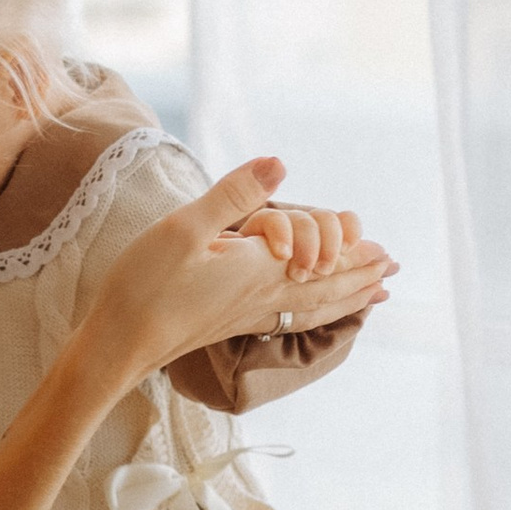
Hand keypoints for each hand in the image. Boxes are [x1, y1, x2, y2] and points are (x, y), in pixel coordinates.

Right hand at [84, 160, 394, 385]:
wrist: (119, 346)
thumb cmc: (144, 287)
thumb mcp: (184, 229)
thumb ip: (233, 195)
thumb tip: (280, 163)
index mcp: (258, 268)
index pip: (318, 254)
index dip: (349, 248)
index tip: (377, 241)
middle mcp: (262, 295)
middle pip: (325, 284)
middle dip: (359, 272)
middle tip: (391, 264)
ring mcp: (248, 315)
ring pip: (312, 306)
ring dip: (347, 296)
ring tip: (374, 293)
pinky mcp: (232, 325)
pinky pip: (292, 320)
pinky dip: (317, 315)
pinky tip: (316, 315)